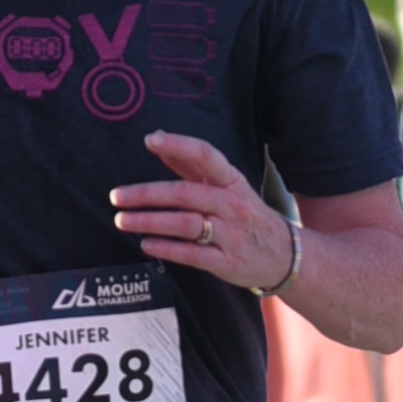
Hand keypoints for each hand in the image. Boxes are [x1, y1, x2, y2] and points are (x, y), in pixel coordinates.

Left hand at [107, 129, 293, 290]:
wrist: (285, 255)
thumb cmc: (245, 215)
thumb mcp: (226, 186)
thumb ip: (190, 164)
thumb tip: (157, 139)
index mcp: (231, 181)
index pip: (206, 156)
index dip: (179, 145)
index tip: (150, 140)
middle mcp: (232, 205)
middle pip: (185, 194)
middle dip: (147, 194)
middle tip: (117, 197)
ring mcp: (231, 235)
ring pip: (186, 224)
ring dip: (150, 222)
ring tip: (123, 221)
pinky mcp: (227, 262)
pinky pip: (193, 254)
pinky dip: (167, 248)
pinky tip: (146, 244)